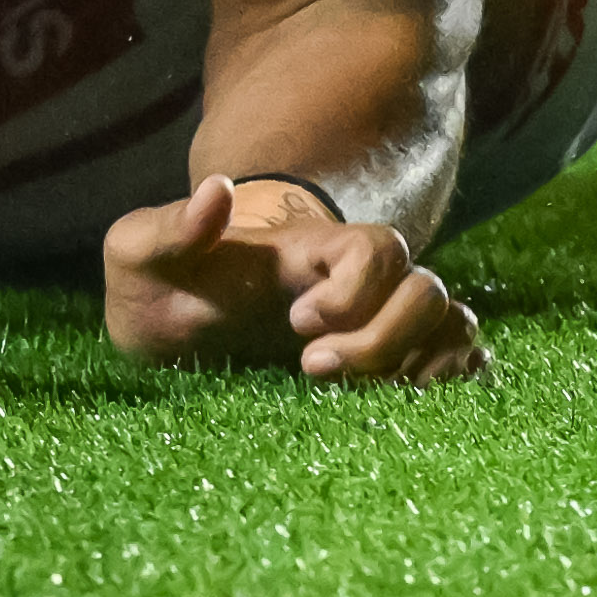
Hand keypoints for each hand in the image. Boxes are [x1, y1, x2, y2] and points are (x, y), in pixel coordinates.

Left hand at [101, 174, 484, 383]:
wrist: (168, 331)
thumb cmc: (158, 287)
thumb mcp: (138, 253)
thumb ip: (168, 226)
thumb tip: (215, 192)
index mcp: (306, 252)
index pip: (377, 248)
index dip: (354, 290)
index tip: (297, 323)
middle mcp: (354, 283)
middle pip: (425, 290)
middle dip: (381, 338)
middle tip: (310, 367)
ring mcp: (374, 321)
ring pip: (452, 324)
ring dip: (420, 364)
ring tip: (357, 396)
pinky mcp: (383, 364)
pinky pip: (457, 359)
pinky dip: (452, 380)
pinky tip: (400, 404)